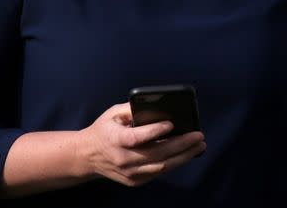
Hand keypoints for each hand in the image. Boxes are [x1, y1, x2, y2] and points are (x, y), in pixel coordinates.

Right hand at [77, 102, 205, 186]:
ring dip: (183, 156)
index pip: (136, 138)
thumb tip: (156, 105)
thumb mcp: (112, 114)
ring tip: (198, 146)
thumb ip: (132, 109)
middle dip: (181, 145)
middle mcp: (123, 159)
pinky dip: (173, 163)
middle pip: (156, 154)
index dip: (154, 132)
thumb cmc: (103, 130)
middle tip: (198, 135)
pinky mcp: (134, 181)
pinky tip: (186, 154)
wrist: (87, 157)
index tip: (171, 124)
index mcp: (115, 140)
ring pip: (161, 167)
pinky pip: (158, 172)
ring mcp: (129, 173)